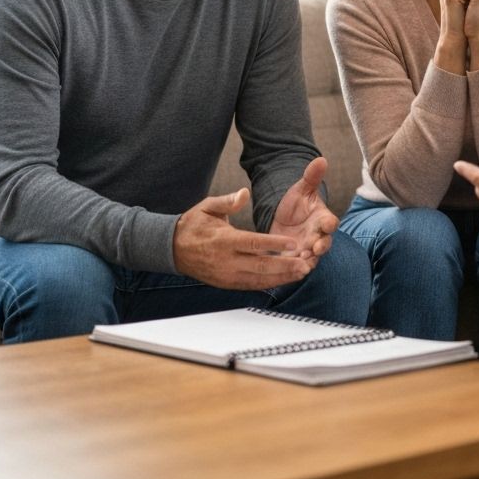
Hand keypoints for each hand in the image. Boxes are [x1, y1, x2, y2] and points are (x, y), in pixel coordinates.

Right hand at [172, 188, 312, 289]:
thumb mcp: (207, 206)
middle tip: (305, 263)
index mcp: (224, 240)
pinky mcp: (226, 283)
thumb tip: (244, 193)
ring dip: (281, 277)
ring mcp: (226, 274)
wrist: (172, 249)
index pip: (254, 243)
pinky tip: (285, 280)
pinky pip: (251, 285)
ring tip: (301, 273)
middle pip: (260, 265)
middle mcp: (226, 260)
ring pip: (258, 279)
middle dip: (285, 266)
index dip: (275, 244)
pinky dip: (269, 284)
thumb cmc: (194, 225)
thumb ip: (228, 202)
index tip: (294, 244)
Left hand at [269, 156, 338, 259]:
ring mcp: (307, 250)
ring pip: (312, 259)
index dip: (330, 224)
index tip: (327, 224)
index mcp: (322, 219)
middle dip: (321, 247)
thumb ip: (311, 177)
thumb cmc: (296, 203)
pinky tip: (287, 270)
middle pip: (324, 244)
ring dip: (308, 260)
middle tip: (314, 249)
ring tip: (301, 261)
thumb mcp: (301, 189)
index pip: (331, 222)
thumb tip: (321, 159)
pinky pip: (296, 267)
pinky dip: (294, 269)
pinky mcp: (293, 259)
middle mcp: (318, 236)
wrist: (282, 218)